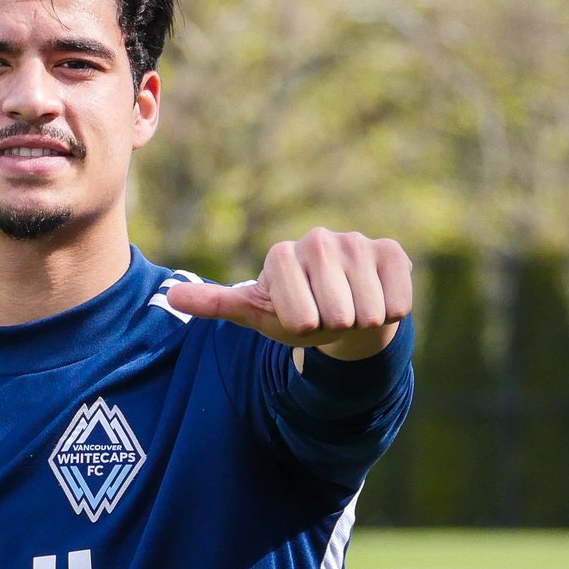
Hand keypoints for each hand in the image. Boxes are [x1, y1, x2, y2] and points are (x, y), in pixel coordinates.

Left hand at [165, 228, 412, 359]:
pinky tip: (376, 299)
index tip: (298, 316)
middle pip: (336, 314)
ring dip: (361, 322)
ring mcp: (357, 242)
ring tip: (349, 308)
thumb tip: (170, 294)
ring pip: (369, 311)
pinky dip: (391, 313)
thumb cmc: (295, 311)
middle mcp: (318, 240)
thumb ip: (216, 303)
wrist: (343, 308)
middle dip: (333, 327)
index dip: (304, 328)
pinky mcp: (392, 251)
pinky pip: (398, 302)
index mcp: (280, 256)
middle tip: (326, 315)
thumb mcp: (254, 312)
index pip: (300, 316)